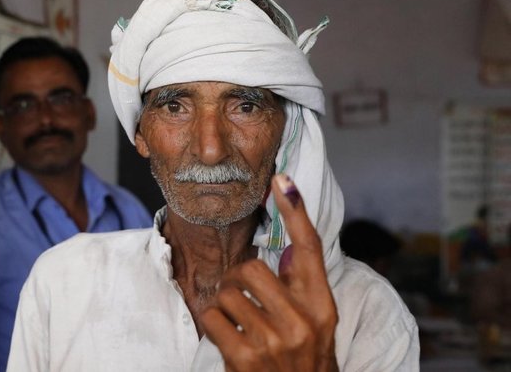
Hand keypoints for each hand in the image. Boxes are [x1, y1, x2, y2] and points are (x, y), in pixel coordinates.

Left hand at [200, 174, 337, 371]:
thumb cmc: (304, 357)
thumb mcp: (314, 320)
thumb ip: (299, 285)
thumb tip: (288, 244)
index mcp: (321, 305)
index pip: (310, 248)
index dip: (295, 211)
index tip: (282, 179)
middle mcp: (302, 321)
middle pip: (252, 268)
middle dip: (238, 278)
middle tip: (241, 293)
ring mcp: (274, 341)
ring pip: (228, 292)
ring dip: (225, 304)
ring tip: (239, 321)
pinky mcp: (245, 358)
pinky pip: (213, 317)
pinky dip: (215, 323)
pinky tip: (230, 338)